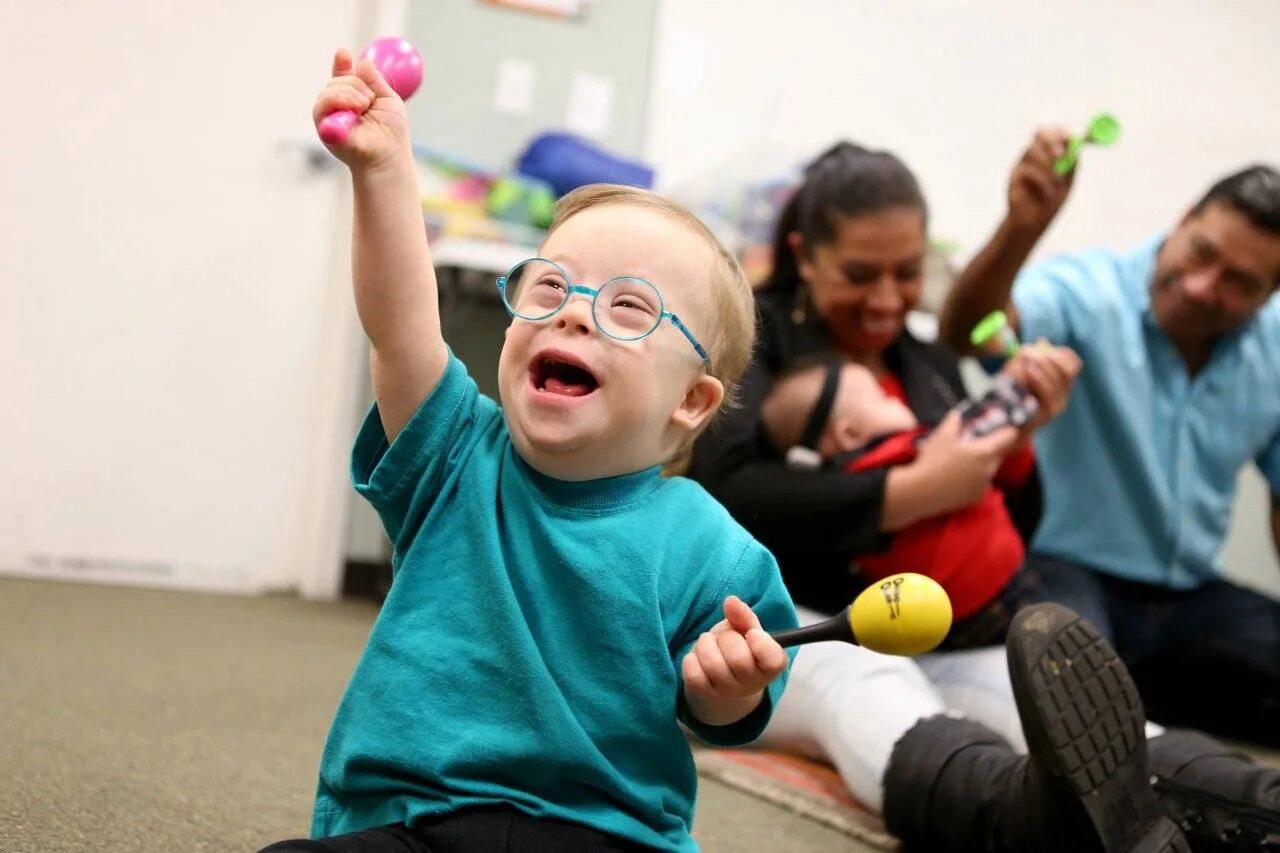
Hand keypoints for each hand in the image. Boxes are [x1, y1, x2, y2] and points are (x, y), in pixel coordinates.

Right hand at [313, 49, 410, 170]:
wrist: (389, 156)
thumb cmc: (392, 134)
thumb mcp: (388, 100)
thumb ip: (375, 81)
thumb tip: (363, 61)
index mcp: (353, 99)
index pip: (342, 77)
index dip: (341, 64)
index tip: (344, 53)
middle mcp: (338, 108)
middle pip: (336, 80)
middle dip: (355, 84)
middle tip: (369, 99)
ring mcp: (329, 118)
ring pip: (329, 89)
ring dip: (350, 92)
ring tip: (365, 106)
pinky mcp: (323, 128)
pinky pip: (321, 105)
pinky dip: (339, 101)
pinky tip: (356, 110)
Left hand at [682, 596, 787, 726]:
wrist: (721, 676)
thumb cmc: (739, 648)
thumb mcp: (747, 630)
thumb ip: (743, 616)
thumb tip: (731, 601)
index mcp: (769, 667)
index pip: (774, 661)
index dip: (761, 643)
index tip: (751, 633)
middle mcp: (751, 684)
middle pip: (738, 659)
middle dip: (727, 638)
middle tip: (726, 637)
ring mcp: (727, 692)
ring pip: (712, 665)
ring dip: (706, 644)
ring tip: (710, 643)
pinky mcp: (703, 693)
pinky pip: (693, 673)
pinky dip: (692, 658)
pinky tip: (699, 657)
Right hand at [912, 411, 1019, 511]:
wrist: (921, 491)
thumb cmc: (933, 461)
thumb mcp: (941, 436)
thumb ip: (953, 422)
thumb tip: (957, 414)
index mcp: (985, 453)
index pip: (1007, 438)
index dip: (1007, 430)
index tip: (1007, 426)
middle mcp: (988, 470)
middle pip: (997, 455)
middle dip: (989, 449)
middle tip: (973, 444)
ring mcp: (982, 486)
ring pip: (988, 471)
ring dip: (980, 465)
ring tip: (961, 462)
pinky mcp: (974, 498)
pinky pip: (979, 484)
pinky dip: (973, 479)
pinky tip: (957, 477)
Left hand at [1001, 342, 1081, 434]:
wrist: (1002, 423)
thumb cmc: (1010, 395)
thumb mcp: (1017, 371)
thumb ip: (1028, 356)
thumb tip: (1042, 341)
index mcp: (1059, 384)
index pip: (1073, 364)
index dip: (1062, 352)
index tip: (1044, 347)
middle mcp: (1063, 395)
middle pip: (1069, 370)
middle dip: (1052, 357)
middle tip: (1035, 353)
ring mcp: (1057, 405)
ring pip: (1059, 378)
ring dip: (1043, 365)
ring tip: (1028, 360)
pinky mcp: (1048, 413)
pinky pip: (1048, 391)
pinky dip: (1039, 377)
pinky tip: (1029, 370)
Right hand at [1007, 127, 1075, 234]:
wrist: (1035, 221)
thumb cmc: (1052, 199)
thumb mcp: (1068, 179)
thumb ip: (1072, 161)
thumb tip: (1076, 143)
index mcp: (1050, 151)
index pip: (1054, 131)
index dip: (1062, 132)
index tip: (1070, 138)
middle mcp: (1035, 153)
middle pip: (1040, 133)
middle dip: (1052, 141)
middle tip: (1061, 154)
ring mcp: (1022, 163)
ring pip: (1034, 151)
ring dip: (1049, 167)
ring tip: (1057, 183)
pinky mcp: (1013, 175)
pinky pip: (1028, 170)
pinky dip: (1042, 181)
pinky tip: (1047, 193)